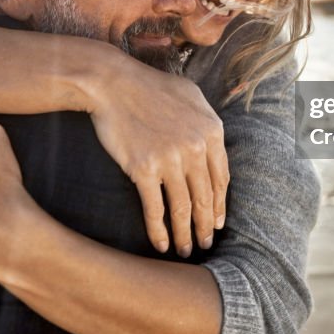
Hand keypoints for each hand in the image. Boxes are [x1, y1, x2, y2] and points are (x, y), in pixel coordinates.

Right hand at [85, 57, 228, 257]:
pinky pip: (155, 208)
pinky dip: (159, 230)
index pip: (221, 178)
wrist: (112, 83)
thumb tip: (213, 145)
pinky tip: (161, 245)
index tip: (217, 221)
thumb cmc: (149, 86)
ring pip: (183, 207)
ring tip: (187, 250)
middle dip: (206, 225)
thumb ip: (207, 121)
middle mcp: (195, 148)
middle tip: (206, 244)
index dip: (219, 204)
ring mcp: (170, 160)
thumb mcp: (191, 95)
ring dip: (186, 234)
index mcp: (211, 131)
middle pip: (205, 197)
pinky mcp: (143, 169)